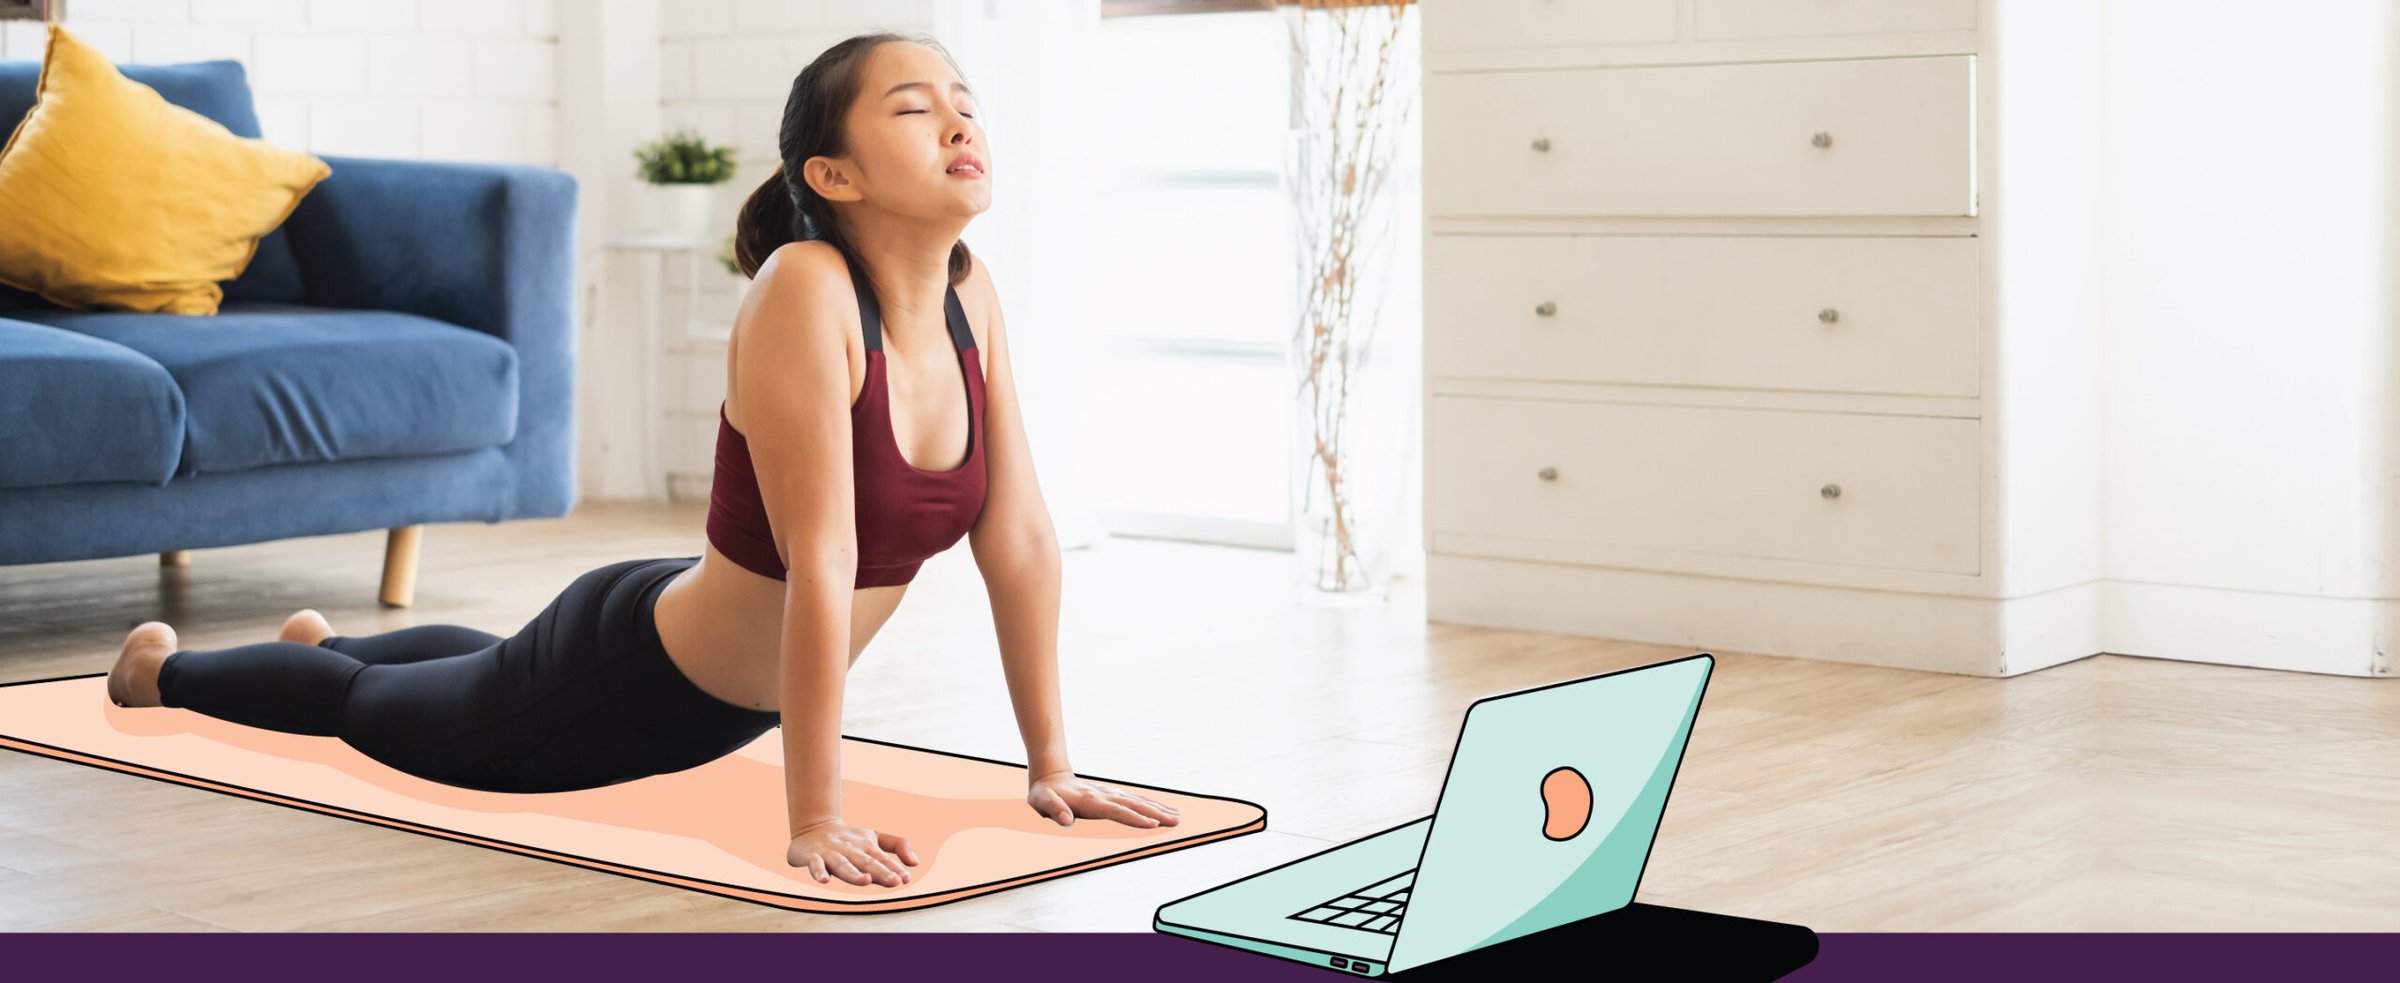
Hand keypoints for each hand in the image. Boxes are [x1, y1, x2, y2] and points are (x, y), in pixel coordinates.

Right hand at [786, 817, 918, 886]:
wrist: (813, 826)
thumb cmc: (849, 838)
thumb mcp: (875, 837)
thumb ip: (898, 845)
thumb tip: (916, 863)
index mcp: (866, 846)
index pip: (882, 859)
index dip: (894, 868)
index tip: (906, 878)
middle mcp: (850, 850)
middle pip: (866, 862)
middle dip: (881, 872)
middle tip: (895, 881)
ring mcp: (831, 853)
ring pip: (843, 865)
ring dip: (854, 873)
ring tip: (866, 880)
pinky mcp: (812, 856)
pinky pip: (815, 864)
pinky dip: (818, 871)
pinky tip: (824, 880)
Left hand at [1027, 771, 1182, 828]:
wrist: (1050, 776)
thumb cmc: (1044, 794)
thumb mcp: (1041, 801)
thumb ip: (1054, 809)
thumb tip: (1066, 821)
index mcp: (1089, 801)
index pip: (1116, 811)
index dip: (1133, 818)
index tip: (1152, 824)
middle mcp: (1104, 795)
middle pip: (1133, 805)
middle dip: (1155, 814)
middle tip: (1176, 821)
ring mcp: (1110, 794)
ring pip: (1138, 802)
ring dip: (1158, 809)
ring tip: (1177, 817)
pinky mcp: (1113, 795)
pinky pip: (1135, 800)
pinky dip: (1150, 805)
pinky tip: (1164, 810)